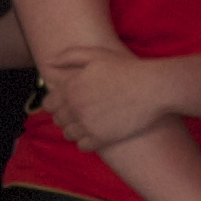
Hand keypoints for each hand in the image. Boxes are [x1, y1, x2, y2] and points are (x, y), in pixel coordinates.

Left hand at [37, 40, 173, 150]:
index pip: (49, 104)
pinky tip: (96, 133)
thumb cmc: (125, 68)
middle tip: (80, 113)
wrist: (152, 87)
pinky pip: (82, 146)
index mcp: (70, 88)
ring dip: (74, 130)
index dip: (56, 104)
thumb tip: (49, 63)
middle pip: (58, 120)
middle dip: (65, 117)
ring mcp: (87, 124)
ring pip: (68, 134)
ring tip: (88, 123)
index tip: (66, 103)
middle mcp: (75, 107)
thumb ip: (69, 56)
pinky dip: (86, 141)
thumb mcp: (96, 55)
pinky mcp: (101, 139)